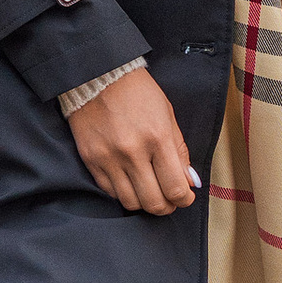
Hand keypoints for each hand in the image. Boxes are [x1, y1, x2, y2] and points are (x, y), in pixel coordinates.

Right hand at [69, 70, 198, 215]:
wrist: (98, 75)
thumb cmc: (137, 92)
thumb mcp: (167, 115)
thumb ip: (180, 151)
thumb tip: (189, 182)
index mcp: (157, 138)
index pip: (175, 188)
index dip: (184, 199)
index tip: (185, 196)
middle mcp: (132, 152)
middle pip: (154, 203)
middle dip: (167, 206)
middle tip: (170, 200)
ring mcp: (109, 158)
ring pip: (131, 202)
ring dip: (144, 202)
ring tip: (150, 191)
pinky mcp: (91, 161)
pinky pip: (110, 191)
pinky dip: (123, 192)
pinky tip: (130, 182)